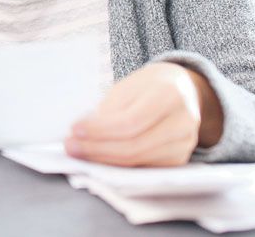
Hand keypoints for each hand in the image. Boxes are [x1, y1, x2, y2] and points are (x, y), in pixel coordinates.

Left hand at [63, 61, 219, 167]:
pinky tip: (99, 157)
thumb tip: (83, 137)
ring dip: (103, 159)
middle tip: (70, 146)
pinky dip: (118, 164)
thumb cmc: (147, 86)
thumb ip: (110, 110)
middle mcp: (183, 121)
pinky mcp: (179, 158)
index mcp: (169, 94)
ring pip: (137, 160)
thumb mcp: (127, 87)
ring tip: (79, 152)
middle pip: (134, 145)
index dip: (100, 130)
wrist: (181, 90)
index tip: (74, 129)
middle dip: (97, 149)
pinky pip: (143, 167)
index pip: (130, 121)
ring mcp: (184, 143)